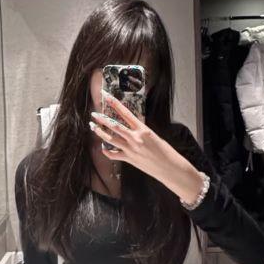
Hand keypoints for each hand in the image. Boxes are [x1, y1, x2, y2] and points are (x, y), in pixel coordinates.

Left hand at [90, 94, 205, 204]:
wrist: (170, 167)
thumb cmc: (165, 151)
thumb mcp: (153, 136)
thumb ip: (140, 131)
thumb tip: (131, 126)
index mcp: (143, 129)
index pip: (125, 113)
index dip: (114, 103)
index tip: (106, 96)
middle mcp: (135, 138)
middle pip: (114, 126)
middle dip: (102, 119)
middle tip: (94, 114)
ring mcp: (130, 149)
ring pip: (110, 139)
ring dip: (100, 132)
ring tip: (93, 127)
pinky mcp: (129, 159)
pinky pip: (113, 154)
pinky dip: (106, 150)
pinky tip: (103, 147)